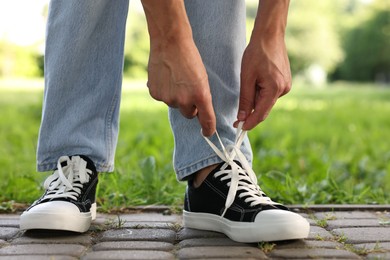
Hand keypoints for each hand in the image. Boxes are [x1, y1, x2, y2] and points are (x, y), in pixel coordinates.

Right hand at [141, 0, 215, 135]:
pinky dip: (164, 91)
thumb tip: (197, 112)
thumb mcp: (202, 78)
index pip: (207, 120)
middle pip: (189, 114)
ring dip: (176, 97)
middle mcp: (184, 100)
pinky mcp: (155, 94)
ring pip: (175, 105)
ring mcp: (168, 98)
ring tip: (175, 78)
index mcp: (200, 95)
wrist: (170, 43)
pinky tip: (165, 78)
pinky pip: (162, 99)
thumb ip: (201, 97)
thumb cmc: (190, 59)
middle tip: (188, 89)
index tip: (208, 133)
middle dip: (190, 106)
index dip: (208, 129)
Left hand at [235, 36, 290, 129]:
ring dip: (255, 99)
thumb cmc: (256, 54)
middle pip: (264, 108)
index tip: (239, 128)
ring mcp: (286, 86)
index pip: (261, 113)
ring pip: (266, 101)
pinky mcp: (285, 82)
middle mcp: (284, 90)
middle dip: (251, 111)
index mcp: (275, 89)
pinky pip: (270, 94)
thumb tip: (243, 117)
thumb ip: (245, 100)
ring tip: (250, 81)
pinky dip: (261, 93)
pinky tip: (257, 81)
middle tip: (237, 116)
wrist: (269, 36)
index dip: (249, 123)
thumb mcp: (246, 78)